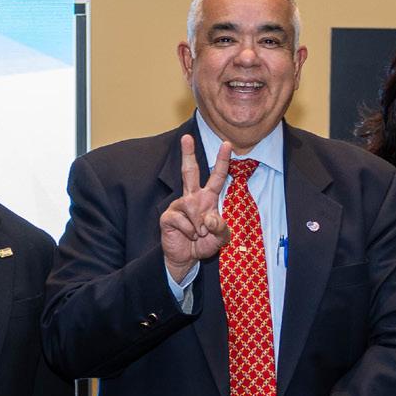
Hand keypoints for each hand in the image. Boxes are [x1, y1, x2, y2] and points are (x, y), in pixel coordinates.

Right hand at [160, 134, 231, 282]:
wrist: (186, 258)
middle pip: (189, 171)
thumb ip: (221, 228)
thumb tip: (210, 218)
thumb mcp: (221, 238)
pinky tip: (189, 236)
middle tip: (186, 137)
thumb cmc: (203, 244)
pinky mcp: (169, 216)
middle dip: (187, 154)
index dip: (222, 161)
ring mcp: (179, 205)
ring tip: (199, 235)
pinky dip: (190, 231)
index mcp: (208, 198)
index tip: (227, 144)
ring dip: (200, 225)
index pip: (216, 177)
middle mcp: (193, 197)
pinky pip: (183, 220)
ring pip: (192, 207)